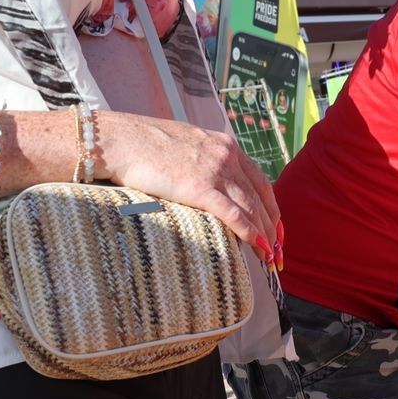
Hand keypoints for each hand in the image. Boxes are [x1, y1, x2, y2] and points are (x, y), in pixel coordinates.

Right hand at [96, 111, 283, 267]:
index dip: (271, 207)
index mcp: (225, 145)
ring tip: (270, 258)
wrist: (120, 140)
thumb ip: (204, 161)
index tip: (276, 228)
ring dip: (264, 236)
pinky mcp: (200, 188)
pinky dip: (250, 234)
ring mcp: (215, 171)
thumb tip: (208, 184)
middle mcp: (226, 156)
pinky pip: (233, 215)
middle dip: (272, 227)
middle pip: (261, 197)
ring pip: (251, 208)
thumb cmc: (143, 145)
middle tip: (278, 252)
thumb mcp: (186, 144)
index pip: (260, 180)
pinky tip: (259, 249)